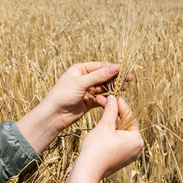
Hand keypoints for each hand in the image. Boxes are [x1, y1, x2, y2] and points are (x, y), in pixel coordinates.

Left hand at [17, 62, 131, 152]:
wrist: (53, 115)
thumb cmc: (62, 95)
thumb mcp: (81, 83)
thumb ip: (99, 76)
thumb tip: (116, 67)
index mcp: (80, 70)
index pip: (100, 66)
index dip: (113, 68)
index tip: (125, 71)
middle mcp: (84, 79)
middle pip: (103, 76)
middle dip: (115, 78)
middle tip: (128, 80)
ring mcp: (87, 91)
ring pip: (103, 87)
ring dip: (113, 88)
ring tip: (123, 88)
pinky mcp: (89, 102)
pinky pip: (101, 98)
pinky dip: (108, 98)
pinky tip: (115, 98)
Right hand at [58, 95, 142, 182]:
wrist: (87, 171)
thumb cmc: (96, 149)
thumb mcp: (104, 126)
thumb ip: (110, 111)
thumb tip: (113, 99)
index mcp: (136, 139)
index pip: (129, 116)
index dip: (120, 104)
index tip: (113, 95)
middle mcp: (136, 148)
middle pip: (126, 124)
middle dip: (114, 113)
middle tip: (105, 101)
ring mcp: (129, 155)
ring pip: (121, 133)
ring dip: (112, 122)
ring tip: (103, 111)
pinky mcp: (121, 159)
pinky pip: (118, 141)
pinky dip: (112, 133)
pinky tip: (103, 125)